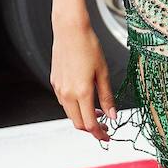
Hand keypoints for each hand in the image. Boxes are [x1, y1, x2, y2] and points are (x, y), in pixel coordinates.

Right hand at [50, 17, 115, 143]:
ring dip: (82, 118)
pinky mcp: (54, 82)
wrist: (70, 30)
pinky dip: (74, 107)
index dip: (100, 134)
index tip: (108, 137)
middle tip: (105, 126)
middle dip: (91, 129)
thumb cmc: (89, 47)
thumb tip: (112, 116)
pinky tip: (84, 99)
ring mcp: (59, 88)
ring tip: (97, 111)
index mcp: (81, 92)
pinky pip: (64, 102)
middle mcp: (67, 93)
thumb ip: (107, 96)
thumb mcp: (103, 72)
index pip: (90, 123)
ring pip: (70, 114)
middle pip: (78, 123)